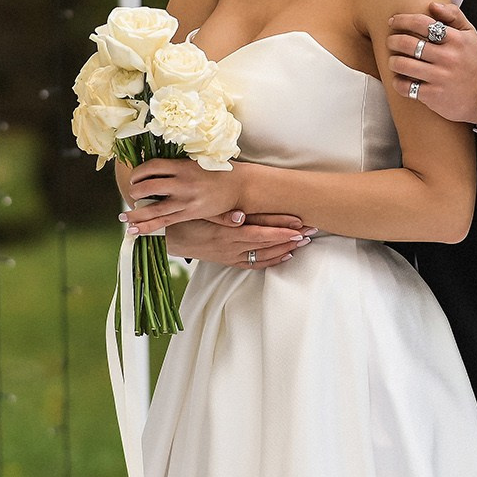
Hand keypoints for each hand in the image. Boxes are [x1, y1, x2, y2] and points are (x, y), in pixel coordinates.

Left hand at [121, 156, 245, 236]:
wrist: (239, 186)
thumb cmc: (219, 171)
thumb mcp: (199, 161)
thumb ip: (178, 165)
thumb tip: (156, 166)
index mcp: (183, 166)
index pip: (152, 167)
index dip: (139, 171)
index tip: (135, 175)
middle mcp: (182, 183)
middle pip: (149, 186)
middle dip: (135, 190)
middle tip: (131, 192)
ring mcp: (185, 200)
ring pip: (153, 208)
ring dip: (136, 213)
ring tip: (123, 217)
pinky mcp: (189, 213)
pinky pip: (164, 222)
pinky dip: (148, 226)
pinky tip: (136, 229)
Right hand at [164, 212, 313, 270]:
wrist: (165, 238)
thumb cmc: (182, 219)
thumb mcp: (198, 213)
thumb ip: (219, 213)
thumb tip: (240, 216)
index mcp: (225, 231)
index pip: (259, 229)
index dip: (280, 227)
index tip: (299, 223)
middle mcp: (230, 245)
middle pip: (266, 242)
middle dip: (290, 237)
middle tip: (311, 231)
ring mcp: (229, 255)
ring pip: (263, 254)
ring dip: (285, 248)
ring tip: (304, 242)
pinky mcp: (226, 261)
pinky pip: (253, 264)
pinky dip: (270, 261)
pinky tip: (284, 256)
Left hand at [386, 1, 476, 126]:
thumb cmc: (473, 61)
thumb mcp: (470, 34)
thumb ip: (453, 15)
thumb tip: (432, 5)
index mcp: (456, 39)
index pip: (421, 23)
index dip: (402, 20)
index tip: (393, 21)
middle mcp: (447, 58)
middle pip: (408, 43)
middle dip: (393, 40)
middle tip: (391, 41)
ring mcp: (440, 78)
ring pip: (403, 65)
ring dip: (393, 61)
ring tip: (394, 60)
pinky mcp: (433, 96)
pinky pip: (406, 87)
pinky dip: (398, 82)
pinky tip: (400, 79)